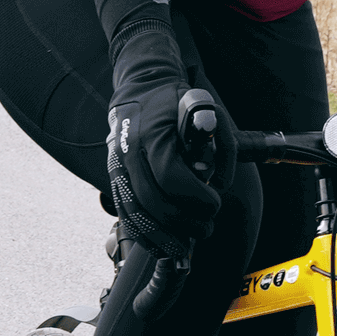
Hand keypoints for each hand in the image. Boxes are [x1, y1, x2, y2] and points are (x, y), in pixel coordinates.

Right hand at [103, 74, 224, 263]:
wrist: (141, 88)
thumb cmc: (178, 102)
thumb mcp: (211, 112)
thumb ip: (222, 148)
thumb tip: (219, 184)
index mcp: (153, 134)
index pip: (170, 177)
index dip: (196, 198)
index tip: (214, 204)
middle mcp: (129, 152)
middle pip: (152, 201)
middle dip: (184, 223)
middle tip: (206, 228)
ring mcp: (117, 167)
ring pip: (135, 214)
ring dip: (163, 237)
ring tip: (186, 246)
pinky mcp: (114, 179)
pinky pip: (125, 214)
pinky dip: (144, 235)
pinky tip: (162, 246)